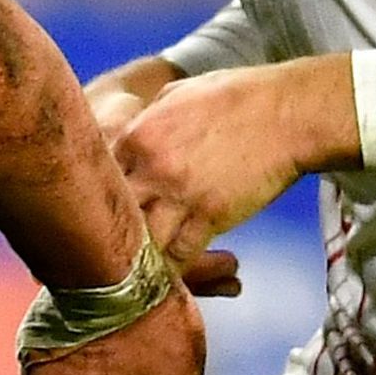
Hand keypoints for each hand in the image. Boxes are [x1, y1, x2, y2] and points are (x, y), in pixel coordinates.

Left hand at [111, 58, 349, 264]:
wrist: (289, 112)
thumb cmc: (239, 96)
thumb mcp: (180, 94)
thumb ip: (148, 117)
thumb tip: (134, 129)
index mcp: (137, 135)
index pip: (95, 176)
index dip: (88, 198)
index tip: (86, 215)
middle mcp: (150, 167)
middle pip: (108, 213)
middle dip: (99, 234)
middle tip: (91, 254)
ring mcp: (179, 194)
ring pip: (139, 241)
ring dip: (133, 259)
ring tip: (125, 275)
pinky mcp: (210, 216)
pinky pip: (180, 255)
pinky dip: (172, 270)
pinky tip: (164, 280)